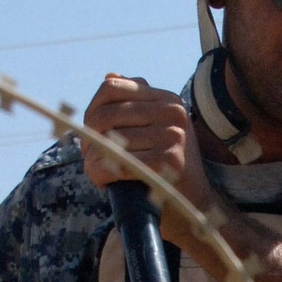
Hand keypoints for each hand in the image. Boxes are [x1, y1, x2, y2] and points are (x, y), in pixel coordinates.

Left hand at [82, 74, 215, 243]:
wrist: (192, 205)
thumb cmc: (166, 168)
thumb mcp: (153, 129)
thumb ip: (133, 104)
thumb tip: (109, 76)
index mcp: (167, 98)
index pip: (112, 88)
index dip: (91, 110)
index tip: (91, 133)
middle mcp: (173, 111)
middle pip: (106, 114)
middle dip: (89, 137)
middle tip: (90, 156)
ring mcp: (173, 136)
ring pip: (109, 141)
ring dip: (93, 159)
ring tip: (97, 171)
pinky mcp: (170, 162)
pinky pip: (119, 163)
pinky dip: (101, 173)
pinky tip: (102, 180)